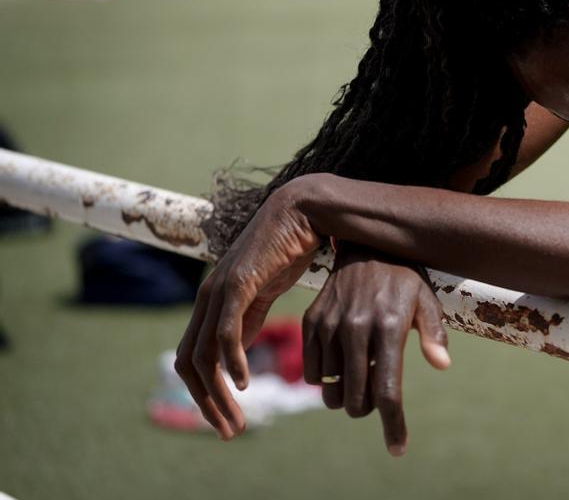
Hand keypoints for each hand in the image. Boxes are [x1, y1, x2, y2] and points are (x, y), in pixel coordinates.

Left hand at [175, 179, 323, 439]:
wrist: (306, 208)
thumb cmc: (292, 244)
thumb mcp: (268, 290)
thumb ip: (249, 316)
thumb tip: (238, 346)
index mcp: (215, 301)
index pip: (195, 357)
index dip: (205, 393)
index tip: (229, 419)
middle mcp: (209, 297)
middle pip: (189, 362)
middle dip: (205, 403)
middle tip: (229, 432)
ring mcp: (219, 289)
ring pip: (203, 353)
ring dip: (216, 393)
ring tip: (236, 417)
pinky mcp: (237, 283)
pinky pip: (225, 331)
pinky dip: (230, 361)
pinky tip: (243, 382)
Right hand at [303, 245, 450, 455]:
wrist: (364, 247)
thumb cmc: (403, 279)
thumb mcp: (426, 301)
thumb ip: (433, 334)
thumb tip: (442, 365)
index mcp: (389, 327)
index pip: (388, 391)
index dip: (393, 425)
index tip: (398, 449)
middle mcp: (356, 328)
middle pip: (356, 399)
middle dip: (368, 408)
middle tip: (377, 393)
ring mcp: (330, 326)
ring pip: (332, 391)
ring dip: (346, 394)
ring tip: (361, 372)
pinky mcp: (310, 323)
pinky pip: (313, 373)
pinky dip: (326, 380)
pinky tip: (341, 363)